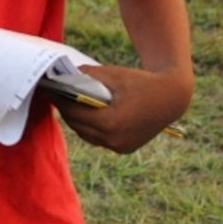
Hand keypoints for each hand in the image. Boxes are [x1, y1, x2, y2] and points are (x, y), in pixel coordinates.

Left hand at [51, 65, 190, 152]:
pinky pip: (101, 140)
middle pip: (79, 126)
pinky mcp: (125, 148)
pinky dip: (93, 129)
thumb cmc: (142, 82)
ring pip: (88, 136)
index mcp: (110, 122)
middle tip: (57, 97)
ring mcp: (120, 147)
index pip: (74, 113)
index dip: (60, 101)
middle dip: (67, 111)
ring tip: (69, 106)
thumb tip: (65, 76)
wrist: (172, 97)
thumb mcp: (113, 74)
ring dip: (78, 122)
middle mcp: (114, 139)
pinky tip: (87, 116)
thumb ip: (87, 75)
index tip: (50, 91)